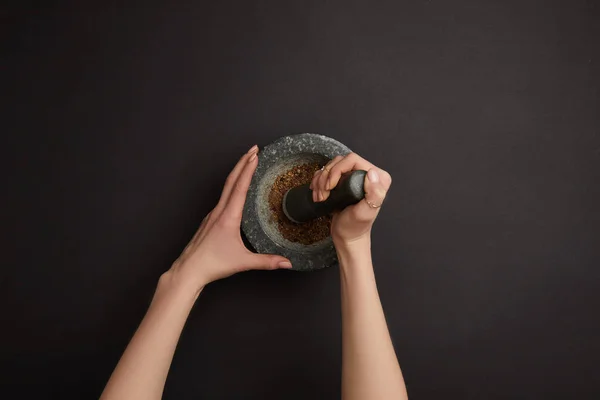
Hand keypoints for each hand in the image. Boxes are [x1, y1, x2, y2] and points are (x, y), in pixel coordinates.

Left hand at [169, 145, 291, 292]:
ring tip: (246, 162)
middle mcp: (219, 211)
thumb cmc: (213, 264)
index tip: (255, 155)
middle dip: (242, 162)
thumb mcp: (243, 262)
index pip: (240, 187)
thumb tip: (287, 263)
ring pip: (226, 187)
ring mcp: (213, 214)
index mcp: (228, 216)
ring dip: (237, 172)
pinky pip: (222, 197)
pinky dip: (232, 185)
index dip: (248, 169)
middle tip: (253, 149)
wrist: (189, 270)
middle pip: (231, 180)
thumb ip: (266, 261)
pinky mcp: (210, 220)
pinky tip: (236, 188)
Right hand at [310, 153, 391, 248]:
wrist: (346, 236)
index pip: (352, 160)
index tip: (330, 187)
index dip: (337, 170)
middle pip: (340, 161)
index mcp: (378, 178)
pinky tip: (318, 194)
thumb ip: (374, 194)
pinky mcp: (344, 180)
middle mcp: (368, 174)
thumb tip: (372, 173)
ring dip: (321, 180)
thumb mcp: (365, 213)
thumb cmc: (355, 227)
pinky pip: (327, 172)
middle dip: (327, 176)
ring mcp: (354, 176)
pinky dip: (318, 181)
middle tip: (323, 194)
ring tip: (321, 197)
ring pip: (331, 165)